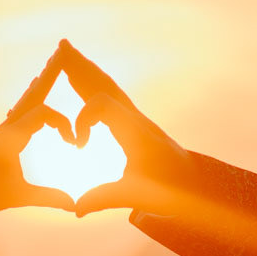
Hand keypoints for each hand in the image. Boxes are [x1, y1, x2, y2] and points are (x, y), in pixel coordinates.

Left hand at [0, 65, 77, 214]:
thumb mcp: (17, 197)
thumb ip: (47, 198)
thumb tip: (74, 205)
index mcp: (11, 138)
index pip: (44, 115)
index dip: (64, 124)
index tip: (74, 143)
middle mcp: (6, 127)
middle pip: (33, 95)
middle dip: (50, 75)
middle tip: (63, 53)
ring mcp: (2, 129)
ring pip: (25, 100)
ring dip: (41, 84)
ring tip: (50, 66)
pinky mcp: (0, 135)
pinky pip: (19, 109)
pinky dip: (31, 97)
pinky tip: (32, 93)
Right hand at [44, 41, 196, 216]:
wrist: (195, 183)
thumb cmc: (169, 189)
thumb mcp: (137, 196)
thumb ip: (105, 199)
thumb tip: (76, 209)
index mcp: (136, 132)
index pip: (104, 105)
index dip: (84, 119)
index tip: (78, 146)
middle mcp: (135, 118)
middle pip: (105, 83)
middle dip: (81, 67)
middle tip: (61, 46)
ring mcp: (134, 117)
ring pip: (107, 86)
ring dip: (86, 70)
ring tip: (66, 52)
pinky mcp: (133, 122)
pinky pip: (110, 95)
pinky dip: (93, 83)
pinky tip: (83, 77)